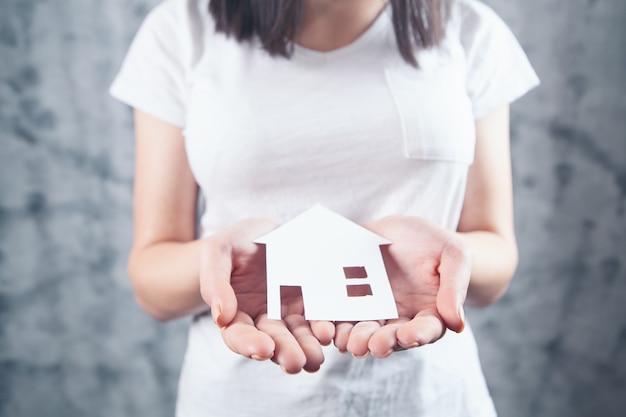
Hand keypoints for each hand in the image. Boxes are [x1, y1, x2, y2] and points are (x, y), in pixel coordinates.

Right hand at [199, 218, 334, 373]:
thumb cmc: (234, 243)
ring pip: (297, 335)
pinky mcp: (309, 303)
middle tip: (295, 362)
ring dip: (306, 348)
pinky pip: (317, 317)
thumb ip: (215, 283)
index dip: (248, 344)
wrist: (263, 231)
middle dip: (283, 352)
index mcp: (235, 313)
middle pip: (272, 341)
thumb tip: (221, 315)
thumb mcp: (217, 253)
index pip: (238, 335)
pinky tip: (331, 333)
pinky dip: (324, 328)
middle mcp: (262, 319)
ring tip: (315, 358)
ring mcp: (287, 312)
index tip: (263, 349)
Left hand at [333, 215, 470, 357]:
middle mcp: (400, 319)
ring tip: (347, 341)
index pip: (426, 330)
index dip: (417, 335)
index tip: (408, 336)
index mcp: (429, 313)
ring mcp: (374, 311)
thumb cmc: (437, 244)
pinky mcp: (351, 299)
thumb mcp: (454, 256)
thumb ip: (454, 287)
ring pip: (363, 331)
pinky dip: (332, 322)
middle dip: (380, 342)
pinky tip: (325, 326)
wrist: (406, 230)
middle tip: (371, 345)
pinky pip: (340, 313)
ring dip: (355, 338)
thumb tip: (456, 323)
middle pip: (391, 337)